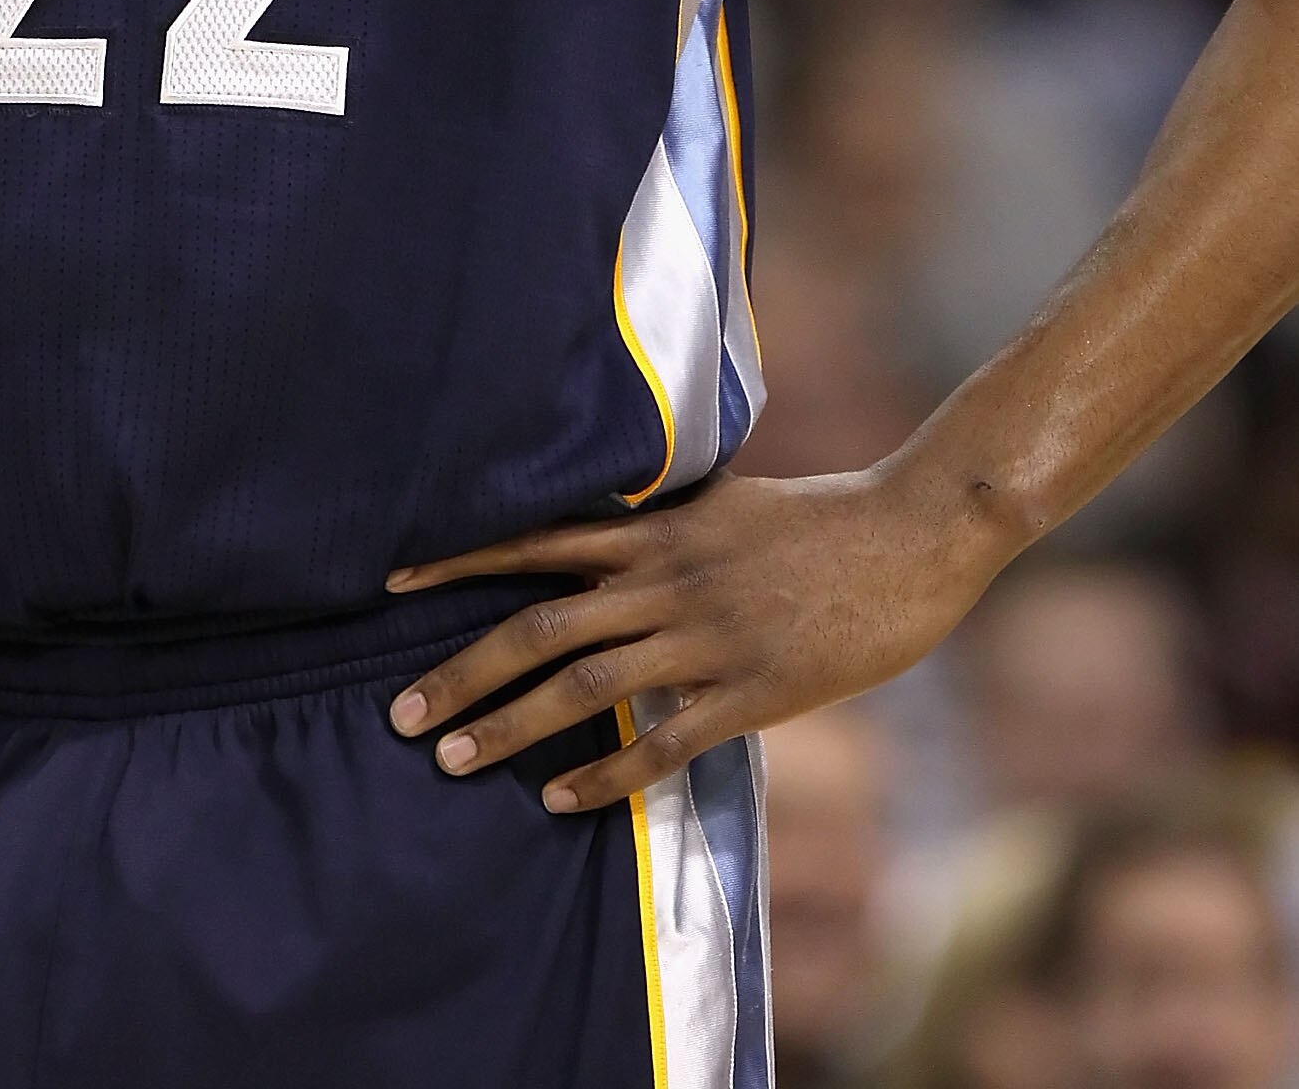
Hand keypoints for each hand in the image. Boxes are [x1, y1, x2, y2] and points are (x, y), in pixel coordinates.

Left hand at [384, 464, 1005, 812]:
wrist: (909, 534)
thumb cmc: (821, 517)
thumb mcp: (727, 503)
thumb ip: (665, 523)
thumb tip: (613, 527)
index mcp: (658, 530)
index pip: (537, 541)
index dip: (462, 560)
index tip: (394, 580)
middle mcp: (666, 581)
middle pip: (541, 626)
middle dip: (464, 670)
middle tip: (403, 713)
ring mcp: (706, 639)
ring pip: (586, 688)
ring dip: (513, 727)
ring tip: (454, 759)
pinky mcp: (751, 691)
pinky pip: (662, 743)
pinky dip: (605, 774)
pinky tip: (559, 800)